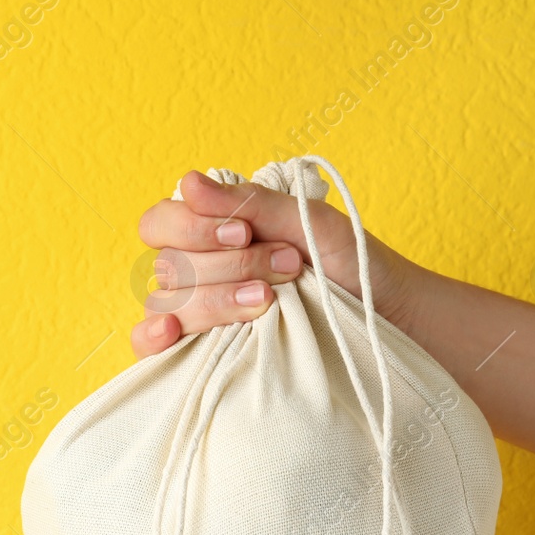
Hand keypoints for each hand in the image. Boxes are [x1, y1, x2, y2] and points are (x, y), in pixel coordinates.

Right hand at [131, 170, 420, 357]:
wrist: (386, 316)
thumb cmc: (350, 262)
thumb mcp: (309, 223)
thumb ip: (251, 203)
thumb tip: (188, 182)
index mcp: (212, 230)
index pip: (161, 223)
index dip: (193, 228)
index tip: (244, 234)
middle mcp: (196, 269)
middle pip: (169, 266)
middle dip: (229, 266)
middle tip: (287, 267)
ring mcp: (197, 313)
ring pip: (168, 303)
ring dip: (216, 302)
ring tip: (270, 302)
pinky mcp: (202, 352)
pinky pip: (149, 347)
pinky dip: (152, 337)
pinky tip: (170, 332)